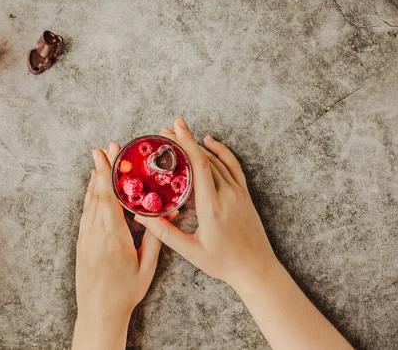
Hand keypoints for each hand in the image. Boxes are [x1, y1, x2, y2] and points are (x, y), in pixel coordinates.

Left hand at [73, 143, 161, 348]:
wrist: (98, 312)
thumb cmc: (125, 292)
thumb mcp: (146, 266)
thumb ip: (154, 239)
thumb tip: (165, 215)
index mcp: (112, 236)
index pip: (108, 197)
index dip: (107, 173)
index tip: (106, 154)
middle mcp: (95, 233)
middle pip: (97, 193)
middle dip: (102, 169)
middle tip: (106, 148)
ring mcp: (85, 237)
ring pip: (89, 202)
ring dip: (95, 180)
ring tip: (100, 161)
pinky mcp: (82, 242)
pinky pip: (86, 212)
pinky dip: (90, 196)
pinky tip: (94, 188)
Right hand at [135, 118, 277, 289]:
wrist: (256, 269)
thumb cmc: (222, 263)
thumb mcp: (190, 250)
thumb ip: (164, 232)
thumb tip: (140, 215)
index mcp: (212, 207)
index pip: (200, 167)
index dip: (186, 144)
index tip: (173, 129)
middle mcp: (227, 195)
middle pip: (205, 158)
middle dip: (185, 141)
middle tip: (166, 129)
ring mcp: (238, 193)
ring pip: (218, 160)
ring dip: (198, 145)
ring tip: (179, 134)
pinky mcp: (244, 194)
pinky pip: (233, 166)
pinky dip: (222, 151)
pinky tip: (209, 141)